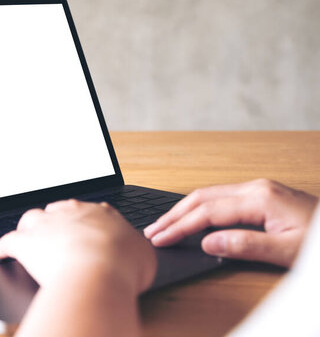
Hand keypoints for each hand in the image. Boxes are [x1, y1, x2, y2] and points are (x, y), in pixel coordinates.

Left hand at [0, 199, 155, 293]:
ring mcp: (48, 224)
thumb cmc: (123, 264)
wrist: (100, 271)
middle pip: (58, 210)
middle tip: (56, 231)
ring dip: (29, 227)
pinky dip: (2, 247)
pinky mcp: (26, 242)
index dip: (84, 221)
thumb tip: (133, 252)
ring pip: (32, 218)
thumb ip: (133, 249)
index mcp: (100, 213)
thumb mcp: (142, 256)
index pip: (89, 211)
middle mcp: (72, 212)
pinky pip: (8, 241)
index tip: (84, 227)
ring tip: (27, 235)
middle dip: (56, 219)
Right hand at [144, 179, 318, 267]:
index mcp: (260, 198)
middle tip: (151, 230)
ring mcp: (258, 189)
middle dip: (173, 214)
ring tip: (163, 224)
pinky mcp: (261, 195)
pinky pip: (221, 197)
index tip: (160, 238)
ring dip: (183, 210)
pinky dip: (199, 208)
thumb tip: (208, 242)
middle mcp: (256, 187)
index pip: (207, 212)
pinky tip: (191, 217)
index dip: (180, 226)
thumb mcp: (287, 251)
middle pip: (202, 197)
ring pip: (209, 194)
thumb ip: (245, 245)